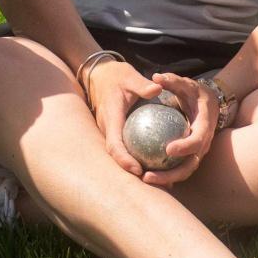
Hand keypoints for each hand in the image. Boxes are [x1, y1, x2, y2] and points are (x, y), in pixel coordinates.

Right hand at [86, 59, 163, 176]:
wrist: (98, 74)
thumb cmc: (116, 75)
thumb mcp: (130, 76)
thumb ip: (143, 85)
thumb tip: (158, 89)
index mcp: (111, 117)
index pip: (114, 144)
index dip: (124, 160)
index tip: (138, 170)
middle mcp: (107, 128)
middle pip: (116, 156)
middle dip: (132, 172)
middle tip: (154, 183)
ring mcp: (108, 131)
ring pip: (119, 153)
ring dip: (134, 167)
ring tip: (158, 179)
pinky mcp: (112, 131)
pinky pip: (122, 146)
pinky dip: (135, 156)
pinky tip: (155, 162)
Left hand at [136, 72, 221, 186]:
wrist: (211, 104)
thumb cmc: (195, 93)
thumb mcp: (187, 84)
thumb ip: (172, 81)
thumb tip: (156, 77)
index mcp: (204, 127)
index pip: (197, 141)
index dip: (185, 147)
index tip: (167, 149)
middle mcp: (203, 144)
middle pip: (190, 166)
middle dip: (171, 175)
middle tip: (148, 176)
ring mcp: (197, 153)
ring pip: (183, 171)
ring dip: (166, 179)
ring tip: (144, 179)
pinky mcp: (189, 157)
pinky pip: (178, 169)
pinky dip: (165, 174)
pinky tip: (145, 175)